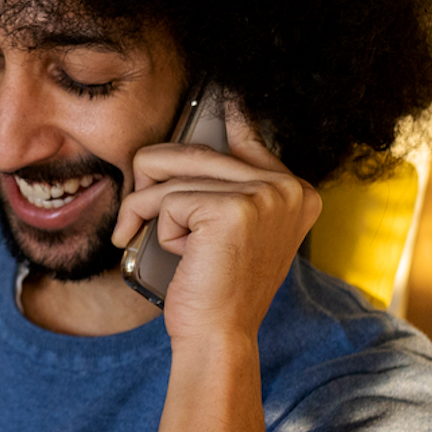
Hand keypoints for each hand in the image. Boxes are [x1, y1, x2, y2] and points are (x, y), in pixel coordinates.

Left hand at [110, 103, 319, 342]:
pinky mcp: (234, 209)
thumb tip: (195, 145)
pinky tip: (176, 255)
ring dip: (144, 207)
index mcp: (298, 192)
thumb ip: (225, 190)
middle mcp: (289, 189)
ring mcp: (266, 196)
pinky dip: (154, 226)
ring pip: (174, 175)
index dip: (226, 116)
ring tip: (143, 237)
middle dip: (151, 177)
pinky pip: (166, 200)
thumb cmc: (217, 291)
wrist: (218, 338)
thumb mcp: (230, 234)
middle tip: (134, 213)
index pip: (250, 137)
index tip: (221, 94)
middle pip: (196, 152)